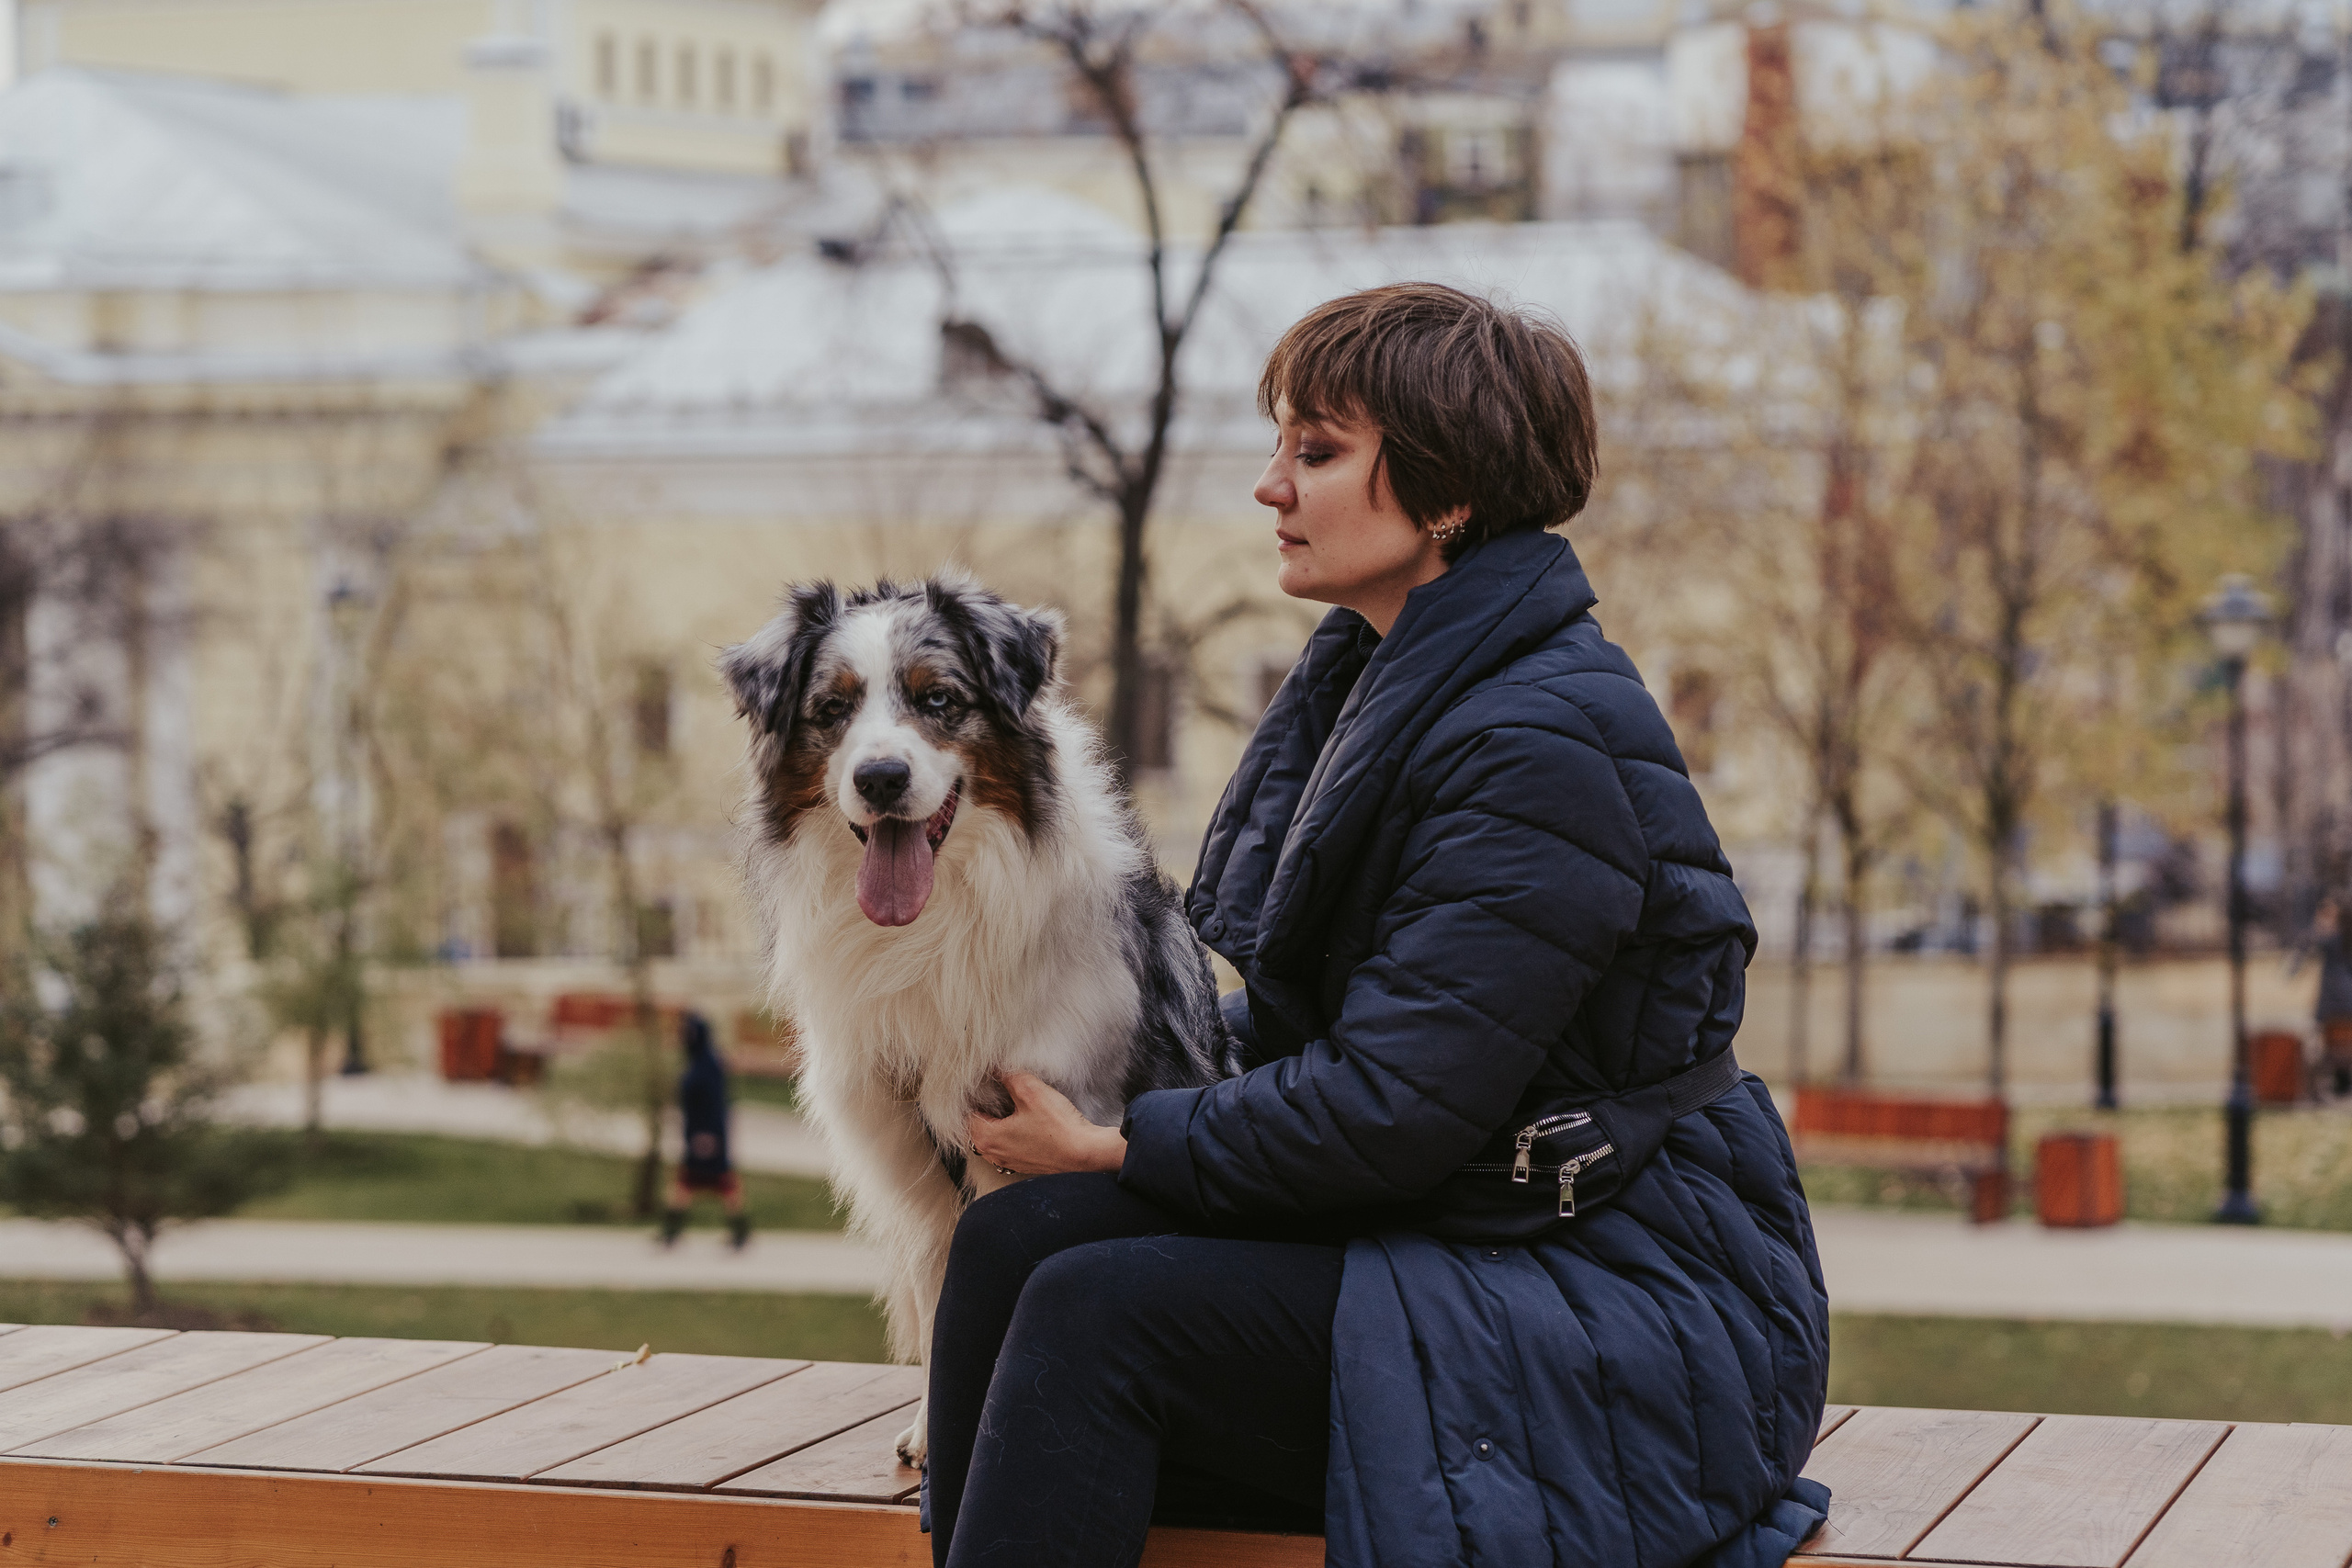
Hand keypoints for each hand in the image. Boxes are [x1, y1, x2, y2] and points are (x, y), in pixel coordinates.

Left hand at [967, 1072, 1125, 1176]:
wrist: (1086, 1154)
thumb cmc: (1058, 1127)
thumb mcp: (1031, 1091)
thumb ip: (1009, 1076)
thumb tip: (996, 1067)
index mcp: (986, 1138)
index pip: (966, 1111)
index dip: (974, 1092)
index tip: (984, 1080)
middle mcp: (993, 1154)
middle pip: (978, 1124)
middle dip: (986, 1105)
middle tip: (998, 1086)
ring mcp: (1009, 1162)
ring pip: (994, 1134)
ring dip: (999, 1118)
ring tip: (1013, 1100)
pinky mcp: (1025, 1163)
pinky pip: (1009, 1143)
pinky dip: (1012, 1130)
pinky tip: (1027, 1118)